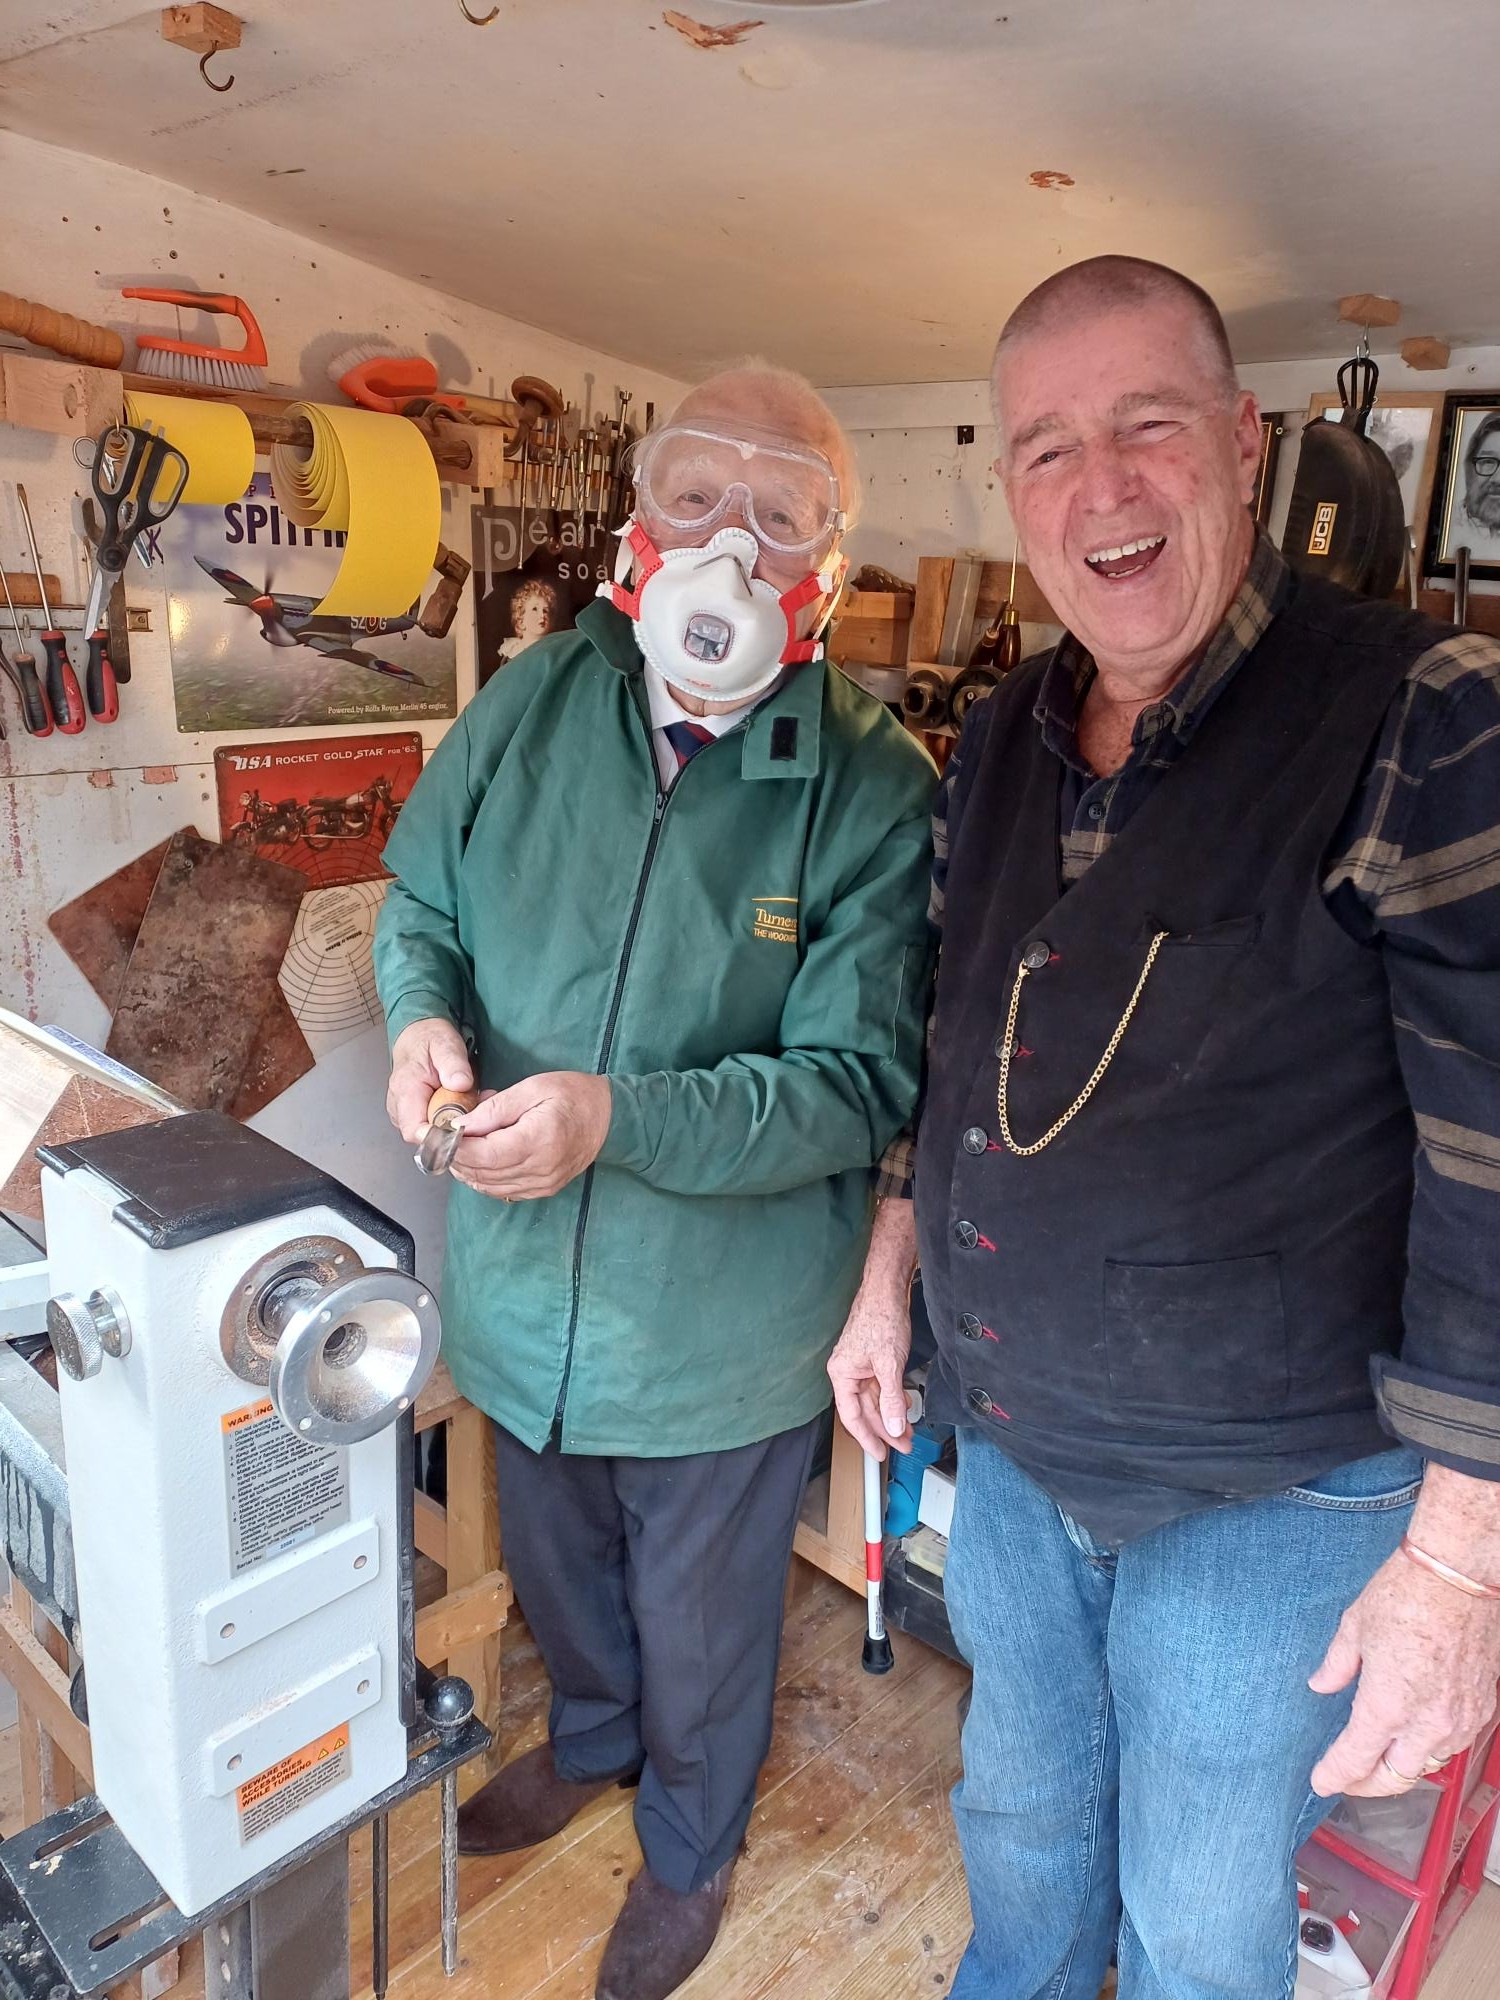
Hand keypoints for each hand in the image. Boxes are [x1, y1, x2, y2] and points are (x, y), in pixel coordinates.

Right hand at [388, 1017, 473, 1143]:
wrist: (418, 1037)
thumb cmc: (429, 1040)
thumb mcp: (446, 1043)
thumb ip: (453, 1063)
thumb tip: (460, 1083)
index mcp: (405, 1091)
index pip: (416, 1131)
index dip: (440, 1137)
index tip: (464, 1127)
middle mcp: (400, 1107)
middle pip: (428, 1136)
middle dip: (455, 1127)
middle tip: (475, 1103)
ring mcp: (406, 1114)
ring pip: (434, 1134)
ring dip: (455, 1122)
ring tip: (469, 1099)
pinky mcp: (414, 1116)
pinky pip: (435, 1127)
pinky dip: (452, 1119)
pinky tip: (461, 1103)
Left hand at [450, 1071, 611, 1201]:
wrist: (607, 1118)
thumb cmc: (571, 1095)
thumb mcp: (532, 1088)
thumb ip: (494, 1109)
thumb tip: (459, 1125)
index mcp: (537, 1140)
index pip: (484, 1154)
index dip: (455, 1148)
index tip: (437, 1135)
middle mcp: (539, 1169)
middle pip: (483, 1173)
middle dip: (456, 1158)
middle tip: (442, 1139)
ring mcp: (542, 1184)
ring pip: (489, 1186)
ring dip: (467, 1170)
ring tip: (457, 1147)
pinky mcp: (543, 1189)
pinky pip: (503, 1191)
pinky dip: (484, 1179)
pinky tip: (478, 1161)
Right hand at [828, 1280, 913, 1460]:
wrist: (888, 1289)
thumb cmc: (881, 1318)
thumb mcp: (889, 1364)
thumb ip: (892, 1400)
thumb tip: (895, 1428)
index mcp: (842, 1373)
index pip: (851, 1415)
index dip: (866, 1437)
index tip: (879, 1454)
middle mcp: (848, 1371)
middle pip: (865, 1410)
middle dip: (885, 1429)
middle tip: (904, 1446)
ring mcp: (861, 1365)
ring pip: (876, 1400)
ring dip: (892, 1417)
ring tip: (909, 1433)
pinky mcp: (874, 1359)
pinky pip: (882, 1387)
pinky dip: (894, 1400)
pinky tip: (906, 1408)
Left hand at [1309, 1551, 1499, 1796]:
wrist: (1460, 1575)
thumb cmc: (1408, 1593)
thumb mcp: (1355, 1626)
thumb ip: (1337, 1665)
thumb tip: (1321, 1684)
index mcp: (1387, 1705)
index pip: (1356, 1759)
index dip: (1334, 1775)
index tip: (1321, 1780)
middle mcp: (1426, 1722)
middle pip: (1395, 1777)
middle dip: (1368, 1784)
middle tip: (1348, 1777)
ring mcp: (1460, 1719)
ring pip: (1428, 1764)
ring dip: (1402, 1766)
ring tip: (1381, 1756)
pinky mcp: (1482, 1708)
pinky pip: (1454, 1744)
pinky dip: (1431, 1747)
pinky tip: (1417, 1733)